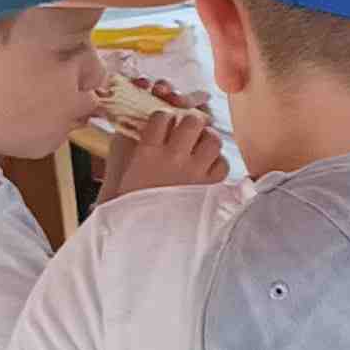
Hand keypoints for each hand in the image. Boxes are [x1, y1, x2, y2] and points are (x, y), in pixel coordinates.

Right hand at [105, 106, 228, 195]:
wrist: (142, 232)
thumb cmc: (131, 201)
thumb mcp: (127, 169)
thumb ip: (136, 144)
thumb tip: (150, 126)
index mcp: (147, 151)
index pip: (162, 117)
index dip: (166, 117)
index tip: (166, 124)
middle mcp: (172, 158)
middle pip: (192, 121)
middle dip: (191, 122)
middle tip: (189, 131)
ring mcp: (194, 172)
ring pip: (213, 139)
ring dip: (208, 139)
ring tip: (202, 146)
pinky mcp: (208, 187)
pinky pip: (223, 164)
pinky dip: (218, 162)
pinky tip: (208, 166)